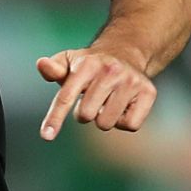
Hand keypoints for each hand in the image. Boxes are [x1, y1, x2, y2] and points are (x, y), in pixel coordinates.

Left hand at [36, 46, 156, 140]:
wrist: (124, 53)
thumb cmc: (89, 65)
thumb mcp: (68, 62)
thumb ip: (53, 68)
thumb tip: (42, 65)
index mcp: (87, 64)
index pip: (66, 97)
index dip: (55, 118)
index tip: (46, 136)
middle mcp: (110, 71)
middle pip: (87, 115)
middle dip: (84, 113)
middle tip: (91, 100)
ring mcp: (131, 81)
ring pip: (107, 123)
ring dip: (103, 118)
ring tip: (106, 101)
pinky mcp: (149, 92)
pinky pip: (130, 125)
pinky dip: (123, 121)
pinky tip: (123, 106)